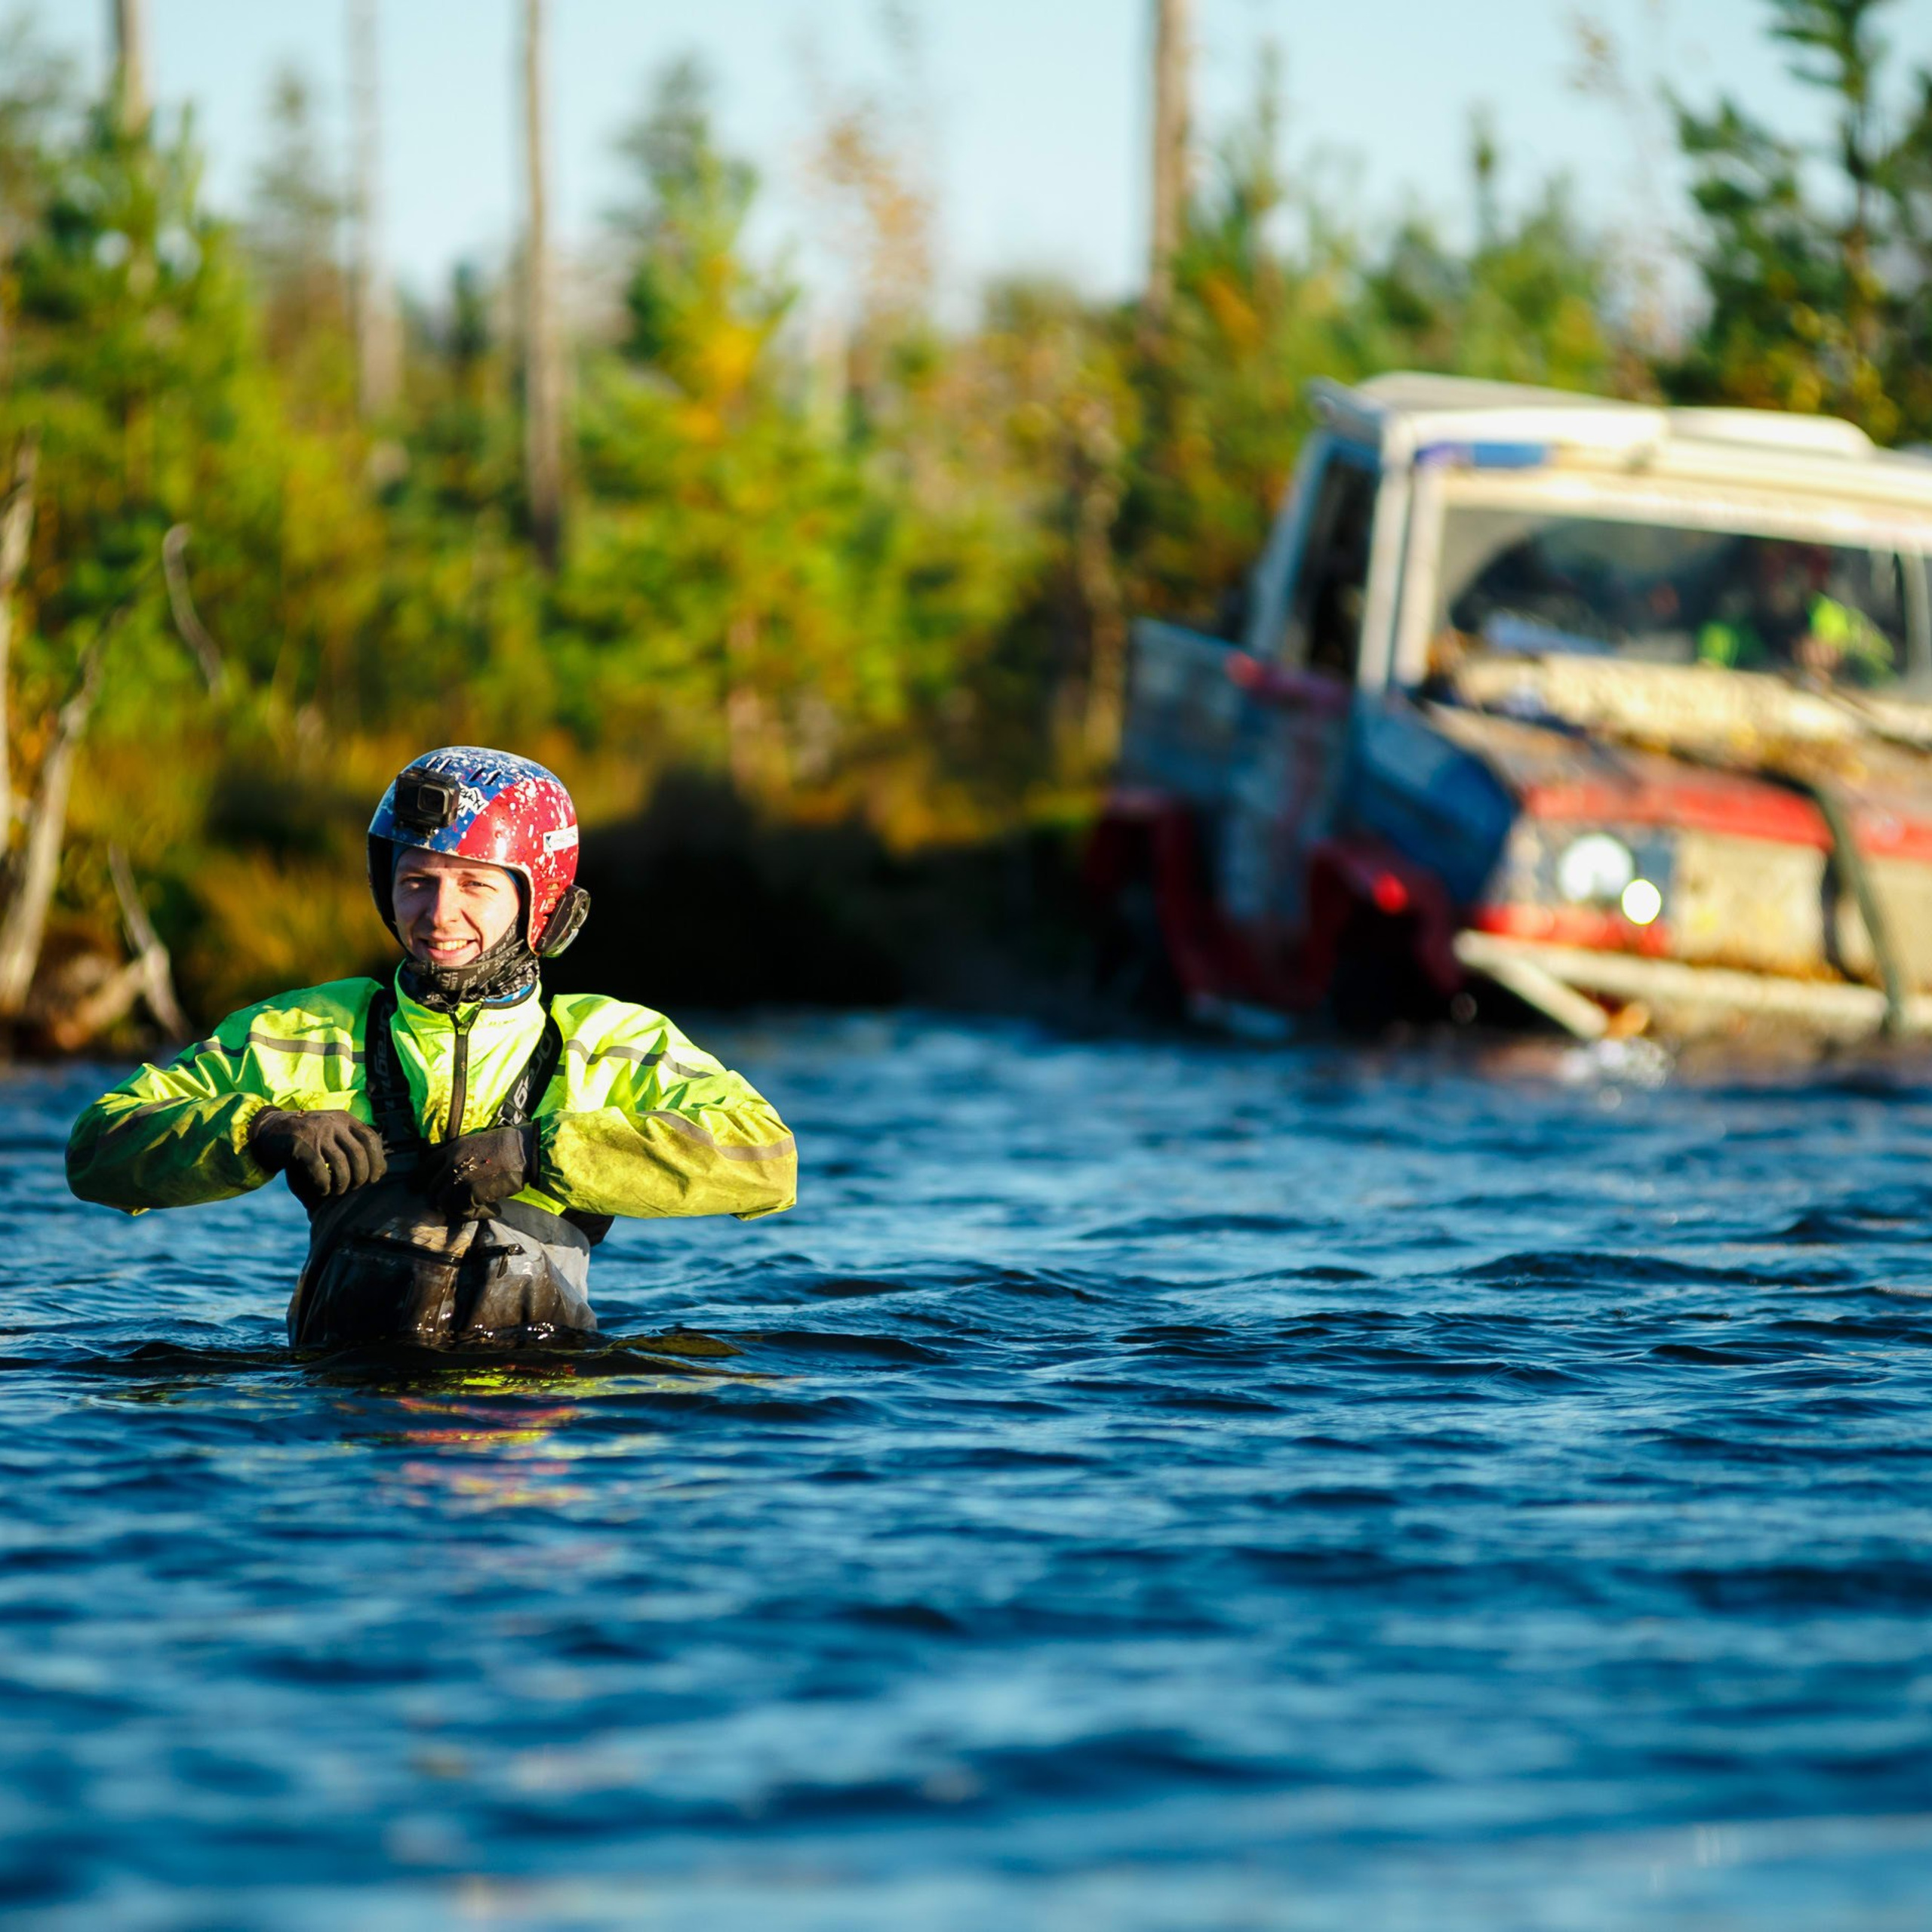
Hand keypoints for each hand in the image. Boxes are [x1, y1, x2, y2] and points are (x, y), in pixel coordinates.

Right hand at [249, 1108, 387, 1208]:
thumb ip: (353, 1145)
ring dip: (342, 1184)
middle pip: (358, 1154)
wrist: (269, 1131)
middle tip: (354, 1187)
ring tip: (337, 1191)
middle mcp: (332, 1123)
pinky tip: (322, 1190)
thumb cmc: (307, 1140)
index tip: (375, 1178)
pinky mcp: (299, 1144)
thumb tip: (383, 1171)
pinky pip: (320, 1170)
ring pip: (340, 1164)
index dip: (377, 1161)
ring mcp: (315, 1132)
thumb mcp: (332, 1134)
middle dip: (360, 1176)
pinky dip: (324, 1185)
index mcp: (344, 1119)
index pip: (371, 1139)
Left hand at [420, 1124, 535, 1218]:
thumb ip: (465, 1158)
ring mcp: (460, 1176)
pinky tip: (491, 1211)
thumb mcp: (480, 1144)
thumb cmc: (510, 1146)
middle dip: (439, 1200)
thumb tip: (460, 1176)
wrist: (524, 1148)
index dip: (420, 1178)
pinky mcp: (471, 1190)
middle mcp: (452, 1162)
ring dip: (457, 1210)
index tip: (415, 1187)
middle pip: (433, 1187)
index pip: (427, 1164)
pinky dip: (474, 1215)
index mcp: (454, 1147)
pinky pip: (462, 1209)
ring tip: (474, 1211)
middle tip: (450, 1209)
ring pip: (443, 1201)